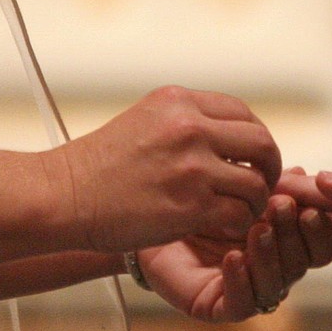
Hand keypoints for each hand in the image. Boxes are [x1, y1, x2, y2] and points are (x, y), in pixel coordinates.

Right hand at [60, 86, 281, 251]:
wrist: (62, 196)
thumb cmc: (100, 167)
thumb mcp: (144, 122)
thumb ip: (186, 122)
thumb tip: (232, 135)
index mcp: (179, 102)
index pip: (243, 113)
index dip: (256, 140)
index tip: (250, 160)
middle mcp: (189, 128)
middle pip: (262, 144)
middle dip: (269, 169)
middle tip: (261, 187)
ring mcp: (191, 167)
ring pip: (256, 184)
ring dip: (254, 204)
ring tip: (238, 213)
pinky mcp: (190, 206)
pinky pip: (239, 216)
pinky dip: (238, 226)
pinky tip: (223, 229)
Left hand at [138, 192, 331, 321]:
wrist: (150, 220)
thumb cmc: (198, 201)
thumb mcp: (238, 188)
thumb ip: (269, 184)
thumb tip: (299, 174)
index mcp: (287, 243)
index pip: (320, 245)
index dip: (321, 229)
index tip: (309, 206)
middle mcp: (275, 270)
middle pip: (303, 263)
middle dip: (293, 233)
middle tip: (279, 206)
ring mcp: (251, 290)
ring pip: (277, 284)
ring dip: (269, 254)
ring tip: (255, 229)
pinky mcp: (222, 308)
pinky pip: (242, 303)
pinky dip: (240, 280)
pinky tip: (232, 258)